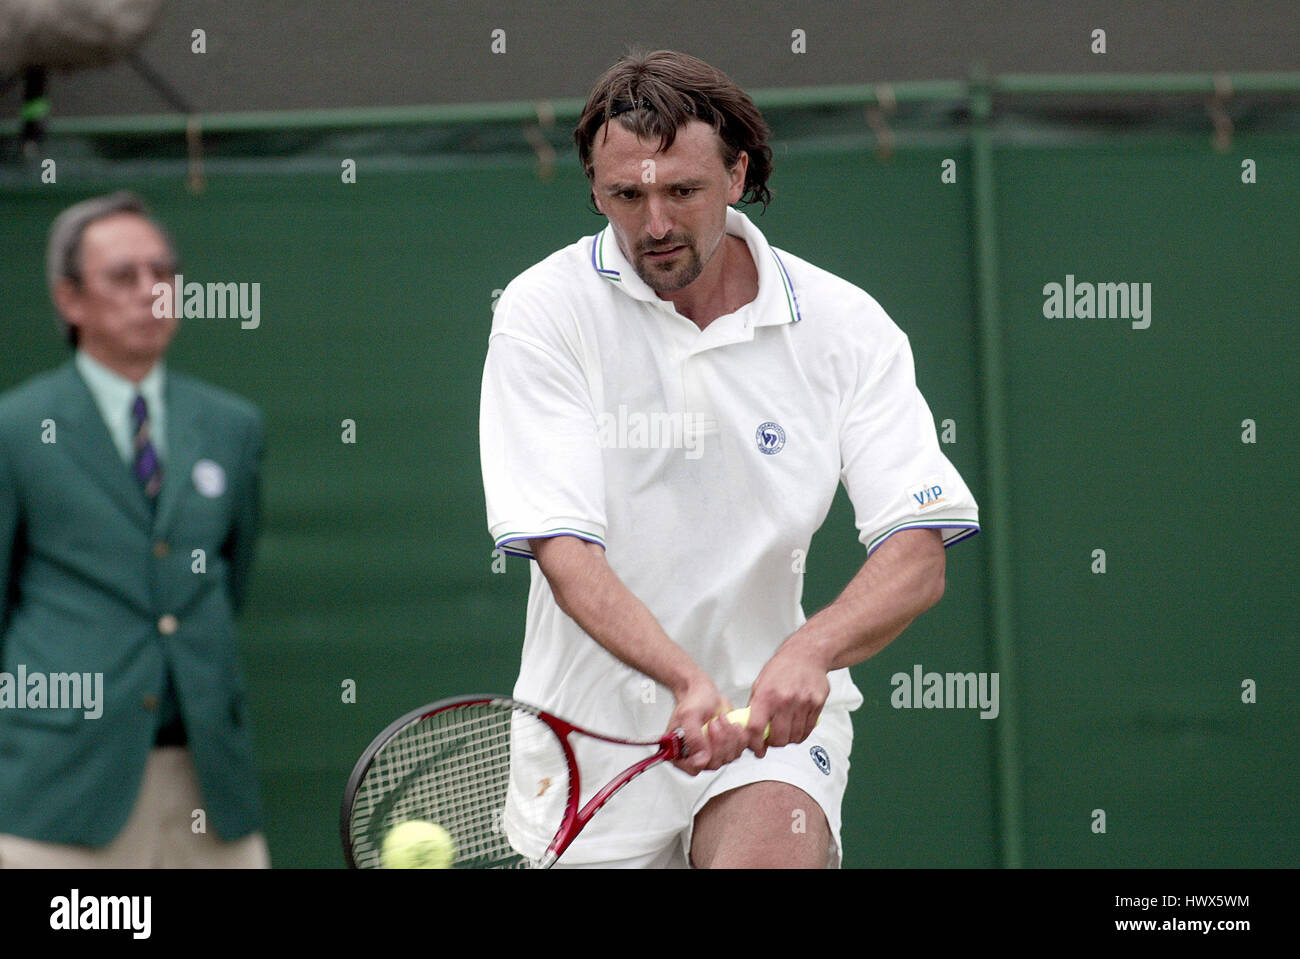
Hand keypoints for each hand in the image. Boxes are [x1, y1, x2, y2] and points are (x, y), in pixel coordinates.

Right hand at [666, 675, 742, 775]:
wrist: (704, 693)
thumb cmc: (694, 701)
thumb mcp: (689, 715)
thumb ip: (693, 738)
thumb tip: (701, 758)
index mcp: (680, 752)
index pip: (692, 768)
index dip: (703, 759)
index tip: (707, 741)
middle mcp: (696, 756)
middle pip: (714, 763)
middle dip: (719, 740)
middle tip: (714, 722)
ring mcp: (712, 753)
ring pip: (728, 757)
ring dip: (729, 736)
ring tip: (721, 719)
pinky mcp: (726, 748)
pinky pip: (739, 750)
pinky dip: (739, 735)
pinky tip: (732, 723)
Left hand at [745, 640, 830, 758]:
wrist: (806, 654)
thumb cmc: (781, 669)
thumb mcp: (760, 684)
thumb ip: (755, 708)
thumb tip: (750, 732)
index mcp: (766, 694)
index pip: (756, 728)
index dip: (754, 743)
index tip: (756, 748)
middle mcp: (785, 699)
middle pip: (778, 738)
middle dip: (773, 743)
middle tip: (771, 739)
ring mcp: (803, 702)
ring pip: (794, 737)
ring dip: (788, 739)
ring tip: (784, 731)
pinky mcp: (817, 704)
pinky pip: (808, 730)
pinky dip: (801, 734)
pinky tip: (796, 727)